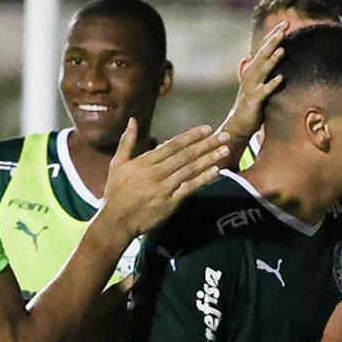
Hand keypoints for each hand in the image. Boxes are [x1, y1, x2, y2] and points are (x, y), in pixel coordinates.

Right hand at [94, 120, 229, 239]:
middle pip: (186, 155)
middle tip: (224, 135)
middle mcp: (157, 173)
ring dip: (210, 159)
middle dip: (207, 144)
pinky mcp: (170, 203)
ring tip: (225, 150)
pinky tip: (216, 171)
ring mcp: (164, 188)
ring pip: (191, 170)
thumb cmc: (116, 192)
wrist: (116, 221)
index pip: (173, 145)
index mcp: (145, 161)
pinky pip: (190, 188)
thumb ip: (127, 141)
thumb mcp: (117, 164)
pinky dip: (203, 179)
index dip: (191, 136)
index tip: (206, 128)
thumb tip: (133, 120)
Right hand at [220, 22, 287, 143]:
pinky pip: (263, 92)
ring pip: (262, 70)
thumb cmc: (250, 105)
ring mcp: (251, 87)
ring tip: (282, 49)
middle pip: (263, 54)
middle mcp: (250, 75)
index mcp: (253, 70)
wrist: (238, 125)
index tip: (285, 22)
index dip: (273, 35)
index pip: (264, 48)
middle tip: (284, 26)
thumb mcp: (254, 86)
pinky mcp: (253, 101)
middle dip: (273, 40)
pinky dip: (271, 84)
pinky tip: (280, 78)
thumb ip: (255, 72)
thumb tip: (246, 59)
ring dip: (272, 59)